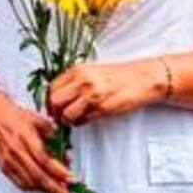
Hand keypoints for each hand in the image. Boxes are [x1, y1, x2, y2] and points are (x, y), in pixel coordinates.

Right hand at [0, 93, 72, 192]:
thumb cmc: (14, 116)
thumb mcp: (37, 118)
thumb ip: (52, 133)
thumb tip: (64, 149)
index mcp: (25, 137)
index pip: (44, 160)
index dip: (59, 171)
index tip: (71, 178)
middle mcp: (16, 151)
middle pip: (38, 176)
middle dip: (55, 188)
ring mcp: (9, 161)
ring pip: (29, 182)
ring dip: (46, 190)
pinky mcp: (5, 168)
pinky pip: (20, 183)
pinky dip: (33, 188)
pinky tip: (43, 188)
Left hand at [47, 60, 165, 126]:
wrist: (142, 78)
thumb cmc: (119, 76)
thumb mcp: (92, 72)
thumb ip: (75, 81)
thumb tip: (58, 96)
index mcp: (78, 70)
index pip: (51, 87)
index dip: (50, 100)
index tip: (54, 106)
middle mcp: (82, 81)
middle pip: (54, 101)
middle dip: (55, 112)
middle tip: (61, 116)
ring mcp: (91, 95)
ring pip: (65, 114)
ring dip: (68, 120)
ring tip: (76, 119)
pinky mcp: (101, 108)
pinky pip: (82, 121)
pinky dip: (81, 123)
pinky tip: (88, 118)